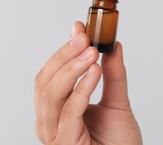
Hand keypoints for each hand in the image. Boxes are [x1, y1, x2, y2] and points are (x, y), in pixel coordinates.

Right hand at [35, 21, 141, 144]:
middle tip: (85, 36)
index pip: (51, 74)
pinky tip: (94, 70)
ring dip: (71, 67)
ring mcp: (54, 134)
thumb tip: (112, 46)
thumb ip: (113, 76)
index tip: (79, 28)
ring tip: (91, 50)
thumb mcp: (117, 104)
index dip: (63, 49)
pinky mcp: (65, 143)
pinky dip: (81, 87)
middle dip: (65, 54)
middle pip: (45, 80)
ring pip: (51, 92)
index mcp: (56, 110)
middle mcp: (49, 121)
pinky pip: (69, 110)